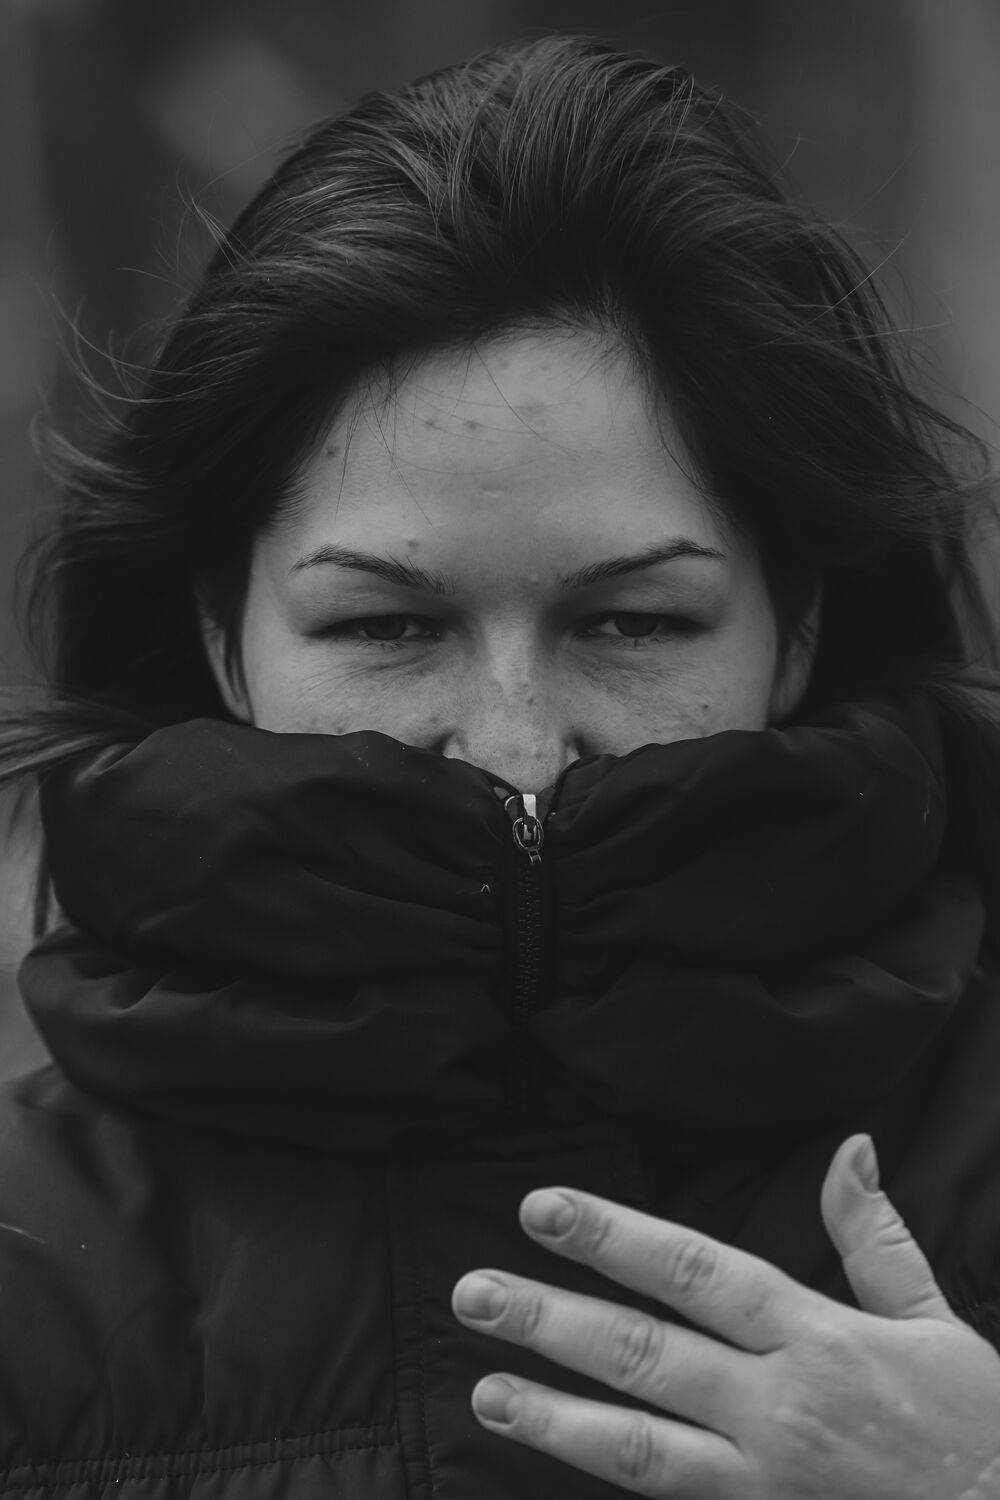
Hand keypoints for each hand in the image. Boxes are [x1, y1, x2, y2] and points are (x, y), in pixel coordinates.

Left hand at [452, 1135, 999, 1497]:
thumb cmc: (975, 1430)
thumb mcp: (935, 1321)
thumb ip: (876, 1236)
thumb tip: (851, 1146)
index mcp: (818, 1339)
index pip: (695, 1272)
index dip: (615, 1238)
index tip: (543, 1208)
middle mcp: (779, 1408)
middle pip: (647, 1356)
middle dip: (552, 1320)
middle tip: (474, 1294)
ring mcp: (765, 1484)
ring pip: (643, 1448)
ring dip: (555, 1418)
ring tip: (484, 1391)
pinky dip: (614, 1489)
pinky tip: (558, 1466)